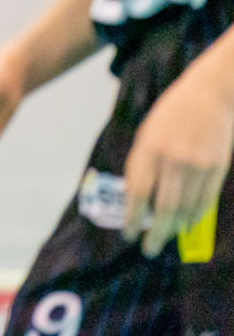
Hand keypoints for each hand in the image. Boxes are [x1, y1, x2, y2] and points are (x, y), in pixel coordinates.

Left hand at [122, 62, 233, 257]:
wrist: (210, 95)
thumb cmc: (171, 114)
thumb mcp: (147, 134)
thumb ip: (143, 165)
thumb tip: (139, 200)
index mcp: (149, 149)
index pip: (138, 193)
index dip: (131, 218)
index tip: (127, 234)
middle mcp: (172, 160)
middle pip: (163, 208)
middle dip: (154, 233)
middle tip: (147, 248)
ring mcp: (197, 166)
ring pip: (186, 210)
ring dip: (174, 229)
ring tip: (164, 239)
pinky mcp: (217, 169)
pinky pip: (205, 202)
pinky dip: (194, 218)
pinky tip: (185, 225)